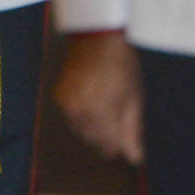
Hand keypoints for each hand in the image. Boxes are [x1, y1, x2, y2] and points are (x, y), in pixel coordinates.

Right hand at [53, 31, 143, 164]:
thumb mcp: (134, 96)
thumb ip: (132, 130)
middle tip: (117, 128)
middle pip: (95, 140)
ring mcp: (67, 105)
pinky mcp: (58, 98)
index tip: (126, 146)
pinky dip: (81, 118)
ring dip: (94, 130)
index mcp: (102, 112)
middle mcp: (81, 112)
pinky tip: (92, 106)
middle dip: (107, 139)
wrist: (96, 37)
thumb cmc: (120, 63)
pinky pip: (71, 119)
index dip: (120, 147)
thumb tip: (135, 157)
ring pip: (82, 132)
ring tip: (105, 113)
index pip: (110, 145)